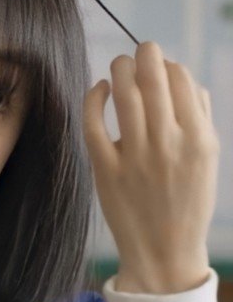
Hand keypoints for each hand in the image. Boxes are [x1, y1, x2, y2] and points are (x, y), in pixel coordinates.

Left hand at [83, 41, 219, 293]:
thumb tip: (182, 77)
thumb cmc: (187, 201)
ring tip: (119, 65)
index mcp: (199, 139)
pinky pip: (94, 123)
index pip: (182, 80)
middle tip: (139, 51)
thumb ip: (199, 118)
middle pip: (153, 79)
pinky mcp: (105, 169)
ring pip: (125, 94)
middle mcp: (168, 144)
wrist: (164, 250)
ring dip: (120, 69)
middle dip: (144, 54)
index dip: (169, 64)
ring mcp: (135, 157)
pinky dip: (94, 99)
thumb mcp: (208, 160)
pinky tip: (98, 90)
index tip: (160, 65)